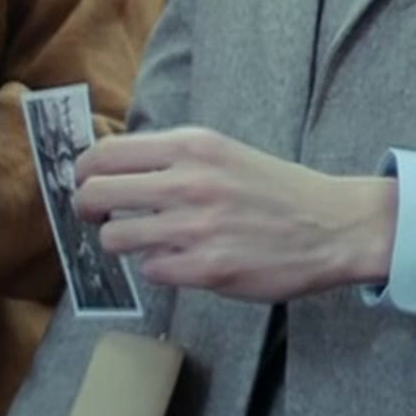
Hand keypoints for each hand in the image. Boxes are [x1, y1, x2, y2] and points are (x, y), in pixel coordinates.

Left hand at [75, 126, 395, 304]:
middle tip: (98, 218)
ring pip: (115, 238)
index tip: (86, 183)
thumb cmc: (275, 190)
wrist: (333, 225)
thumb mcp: (223, 152)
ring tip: (144, 241)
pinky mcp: (207, 268)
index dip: (82, 172)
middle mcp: (189, 182)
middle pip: (95, 194)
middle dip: (86, 210)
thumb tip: (114, 168)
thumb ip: (173, 158)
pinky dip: (159, 267)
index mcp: (192, 146)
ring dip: (121, 243)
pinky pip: (151, 270)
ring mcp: (196, 227)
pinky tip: (181, 260)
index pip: (105, 153)